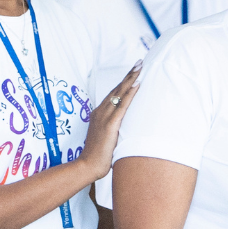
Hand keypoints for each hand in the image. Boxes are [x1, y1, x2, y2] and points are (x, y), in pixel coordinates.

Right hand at [77, 65, 143, 181]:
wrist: (87, 166)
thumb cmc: (98, 155)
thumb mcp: (107, 137)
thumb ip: (114, 128)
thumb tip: (126, 127)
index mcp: (99, 114)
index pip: (113, 94)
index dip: (124, 82)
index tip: (133, 71)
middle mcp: (100, 112)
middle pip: (117, 89)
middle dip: (129, 75)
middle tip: (140, 62)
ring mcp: (104, 117)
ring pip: (119, 93)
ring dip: (130, 79)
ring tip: (140, 67)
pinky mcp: (110, 125)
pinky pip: (122, 105)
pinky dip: (130, 93)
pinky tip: (137, 84)